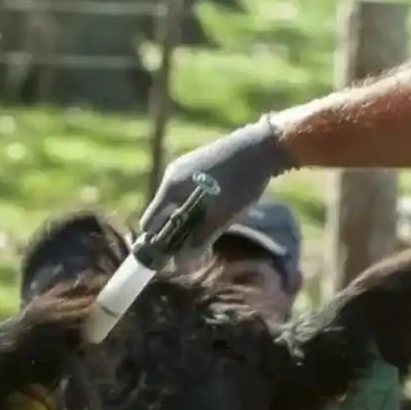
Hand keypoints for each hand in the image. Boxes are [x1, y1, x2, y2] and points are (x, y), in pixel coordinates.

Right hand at [139, 117, 295, 247]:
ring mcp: (183, 166)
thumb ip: (199, 239)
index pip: (149, 222)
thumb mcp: (220, 217)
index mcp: (171, 187)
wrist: (261, 147)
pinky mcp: (196, 161)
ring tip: (204, 229)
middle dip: (172, 230)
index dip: (156, 240)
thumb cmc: (239, 184)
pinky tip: (211, 209)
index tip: (168, 255)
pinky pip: (185, 189)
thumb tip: (181, 262)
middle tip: (189, 246)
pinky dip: (191, 203)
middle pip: (161, 211)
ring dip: (184, 217)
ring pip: (175, 200)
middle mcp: (171, 175)